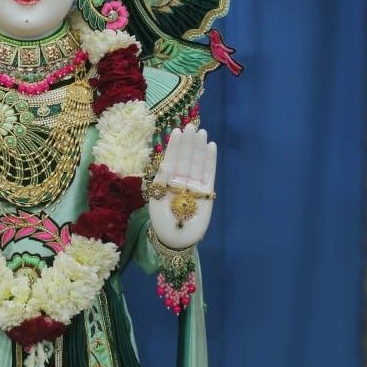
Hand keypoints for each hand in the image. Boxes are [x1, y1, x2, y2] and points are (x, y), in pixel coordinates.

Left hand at [148, 124, 216, 249]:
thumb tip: (166, 164)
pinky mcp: (206, 193)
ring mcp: (194, 186)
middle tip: (191, 126)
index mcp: (167, 182)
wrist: (176, 239)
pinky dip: (210, 160)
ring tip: (201, 133)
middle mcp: (181, 181)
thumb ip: (160, 182)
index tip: (176, 132)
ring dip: (199, 148)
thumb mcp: (155, 201)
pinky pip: (209, 173)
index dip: (174, 147)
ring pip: (197, 163)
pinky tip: (211, 147)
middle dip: (188, 143)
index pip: (171, 160)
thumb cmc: (162, 222)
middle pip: (185, 158)